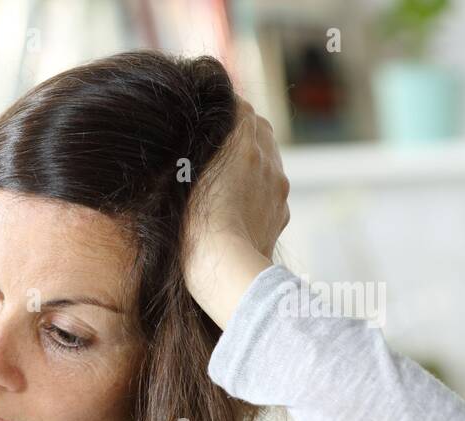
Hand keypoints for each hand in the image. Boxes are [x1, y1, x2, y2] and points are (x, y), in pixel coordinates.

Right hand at [183, 95, 290, 329]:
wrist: (225, 270)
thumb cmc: (194, 225)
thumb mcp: (183, 176)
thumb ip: (198, 145)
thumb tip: (205, 124)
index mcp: (244, 142)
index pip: (239, 106)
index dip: (223, 108)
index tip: (208, 114)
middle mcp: (268, 159)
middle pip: (258, 129)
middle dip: (240, 131)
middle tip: (216, 143)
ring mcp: (279, 187)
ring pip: (268, 161)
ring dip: (251, 162)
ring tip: (225, 180)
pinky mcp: (281, 213)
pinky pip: (271, 191)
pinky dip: (258, 191)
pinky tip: (237, 207)